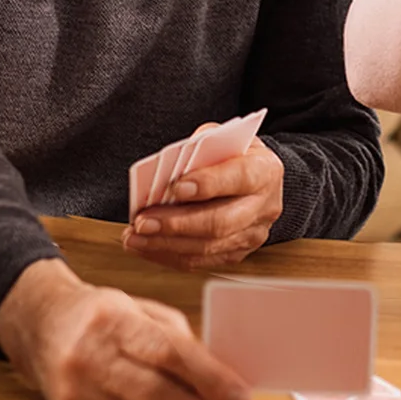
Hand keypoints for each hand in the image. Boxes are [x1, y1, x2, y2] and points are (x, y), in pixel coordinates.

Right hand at [0, 258, 250, 399]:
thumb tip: (222, 379)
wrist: (41, 328)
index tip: (242, 395)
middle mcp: (87, 359)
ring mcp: (77, 395)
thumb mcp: (141, 309)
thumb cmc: (101, 316)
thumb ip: (180, 340)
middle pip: (158, 397)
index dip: (211, 378)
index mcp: (109, 321)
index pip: (168, 354)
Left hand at [124, 138, 284, 271]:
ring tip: (135, 238)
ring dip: (166, 244)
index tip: (175, 188)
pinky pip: (202, 260)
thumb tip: (168, 173)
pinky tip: (147, 247)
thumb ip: (200, 150)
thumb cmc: (232, 154)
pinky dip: (170, 255)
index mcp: (265, 170)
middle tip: (143, 222)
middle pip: (220, 222)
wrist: (257, 179)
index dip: (208, 184)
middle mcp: (264, 206)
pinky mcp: (238, 252)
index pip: (238, 178)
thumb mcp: (221, 139)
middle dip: (176, 224)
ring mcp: (253, 234)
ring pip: (208, 247)